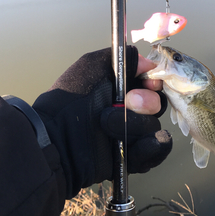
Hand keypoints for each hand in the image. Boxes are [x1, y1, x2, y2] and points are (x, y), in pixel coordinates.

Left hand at [33, 47, 171, 198]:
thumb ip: (121, 58)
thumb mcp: (92, 67)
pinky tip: (135, 144)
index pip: (151, 84)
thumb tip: (147, 62)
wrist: (57, 140)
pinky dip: (151, 147)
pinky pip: (156, 150)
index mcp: (121, 89)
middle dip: (146, 101)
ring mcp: (131, 135)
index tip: (148, 82)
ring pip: (154, 126)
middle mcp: (129, 111)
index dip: (153, 82)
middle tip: (128, 101)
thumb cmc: (70, 101)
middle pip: (157, 104)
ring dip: (135, 125)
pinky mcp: (133, 157)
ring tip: (108, 126)